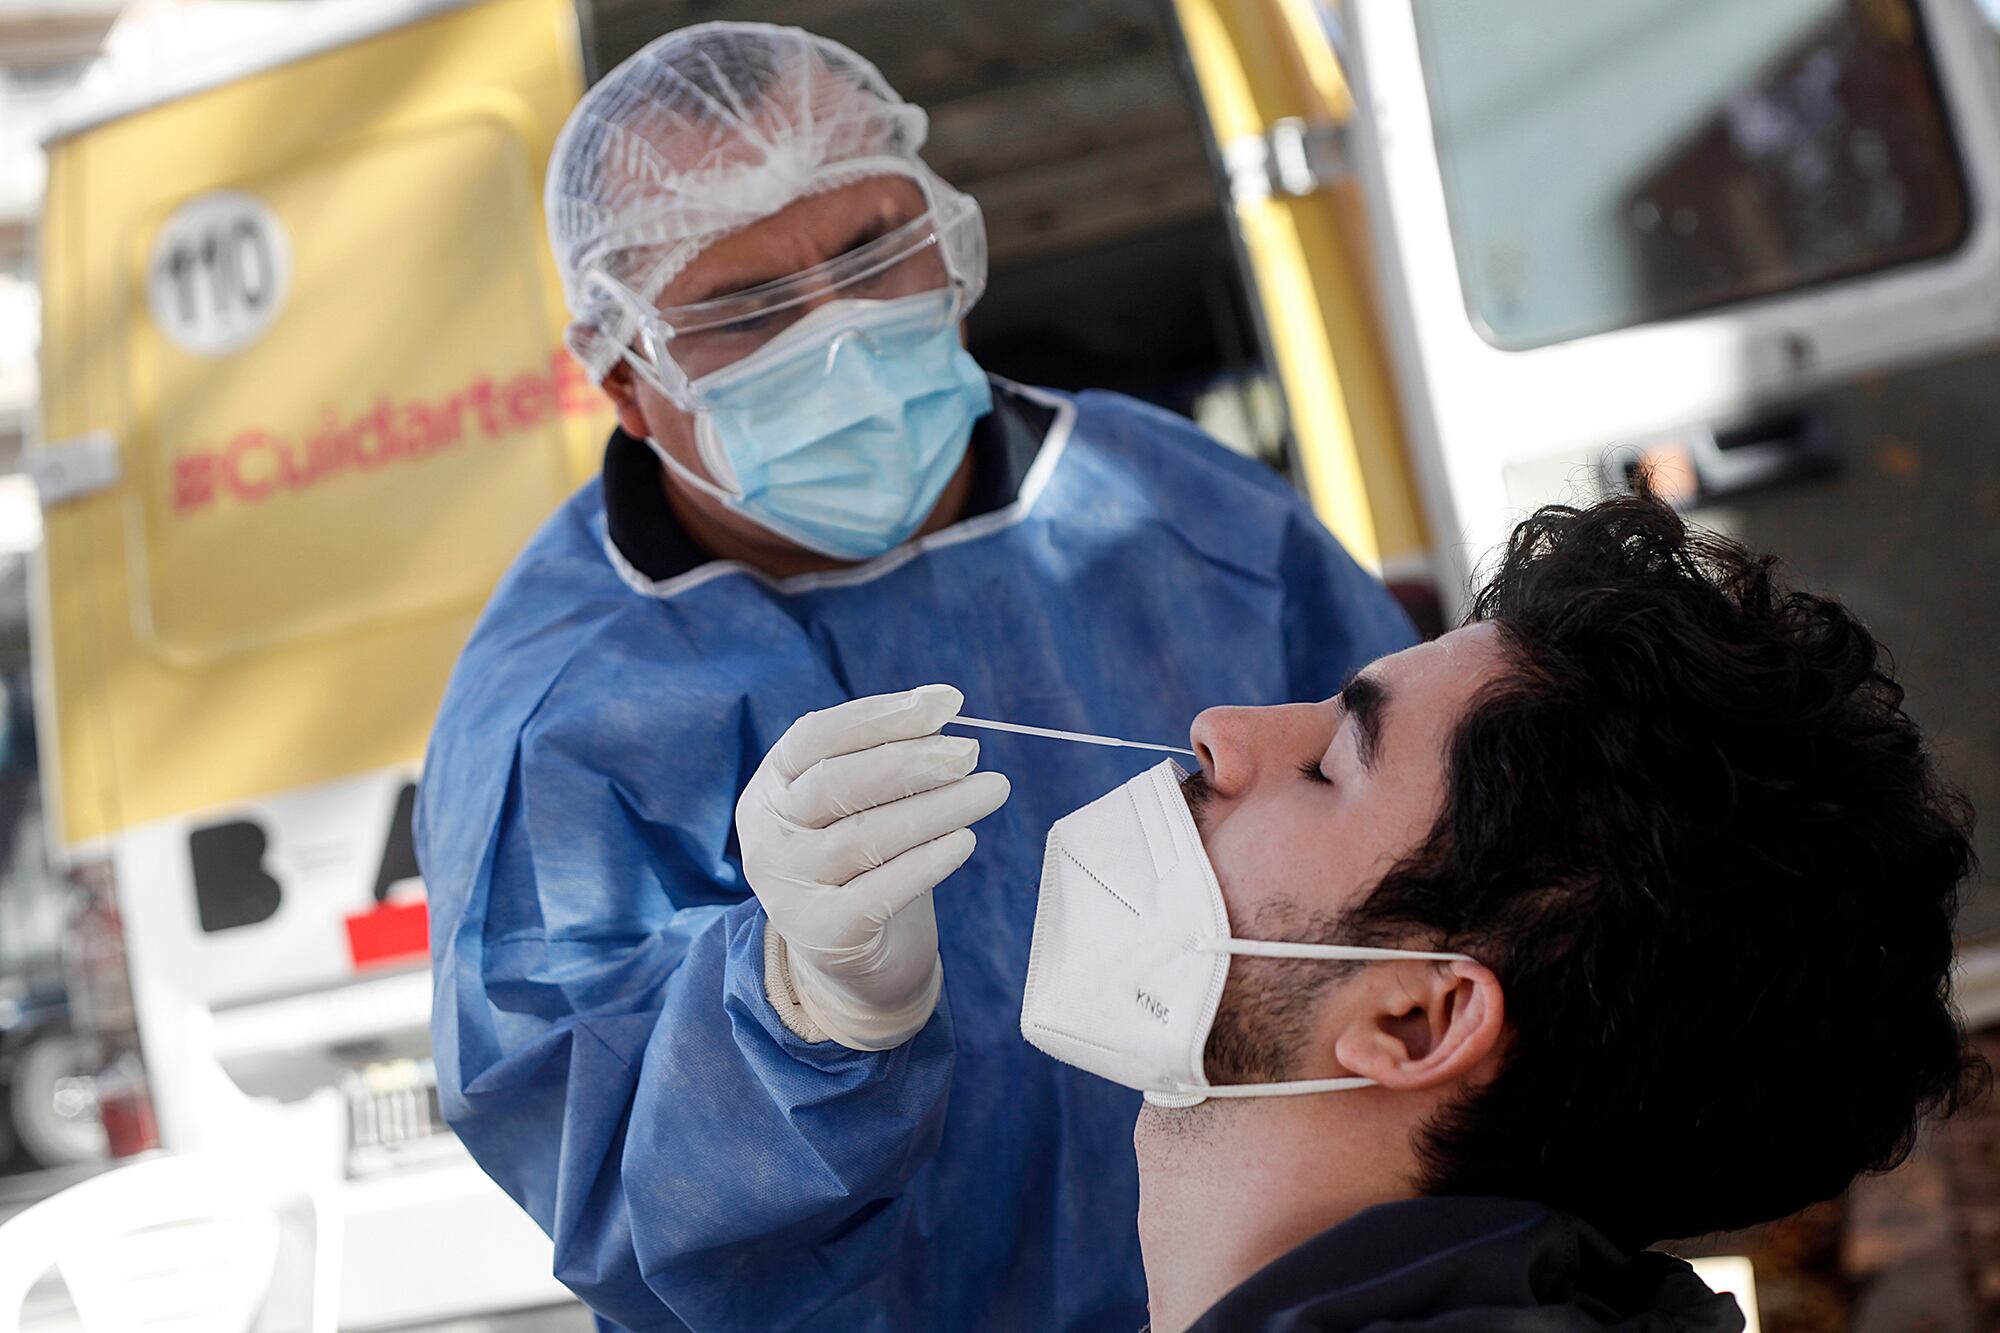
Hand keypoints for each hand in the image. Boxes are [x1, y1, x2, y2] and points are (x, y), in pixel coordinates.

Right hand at [738, 685, 1009, 1049]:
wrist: (853, 961)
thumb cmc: (863, 863)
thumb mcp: (859, 805)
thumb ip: (885, 761)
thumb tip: (942, 711)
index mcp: (771, 787)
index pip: (817, 736)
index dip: (883, 715)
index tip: (947, 702)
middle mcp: (767, 835)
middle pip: (837, 783)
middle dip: (912, 761)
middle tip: (971, 752)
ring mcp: (789, 888)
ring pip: (865, 836)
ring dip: (937, 807)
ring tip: (990, 790)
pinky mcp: (822, 935)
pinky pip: (880, 891)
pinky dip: (927, 862)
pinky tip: (965, 841)